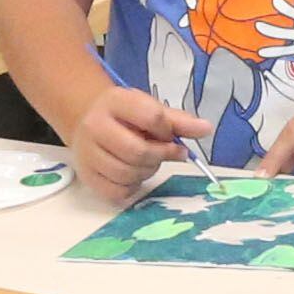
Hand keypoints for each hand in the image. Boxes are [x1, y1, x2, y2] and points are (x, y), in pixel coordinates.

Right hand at [61, 85, 212, 207]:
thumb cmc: (126, 117)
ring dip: (147, 172)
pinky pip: (117, 191)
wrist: (88, 122)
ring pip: (127, 173)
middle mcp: (95, 125)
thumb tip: (206, 129)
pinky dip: (132, 187)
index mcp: (115, 102)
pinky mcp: (86, 175)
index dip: (168, 131)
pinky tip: (133, 174)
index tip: (169, 135)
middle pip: (138, 151)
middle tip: (165, 153)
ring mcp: (87, 152)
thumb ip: (179, 121)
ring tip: (147, 162)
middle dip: (160, 156)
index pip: (152, 117)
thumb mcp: (151, 110)